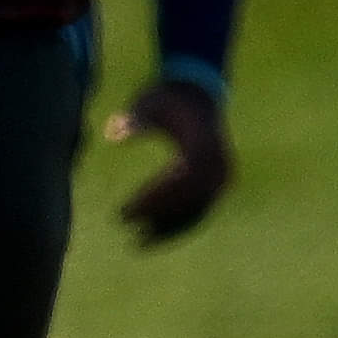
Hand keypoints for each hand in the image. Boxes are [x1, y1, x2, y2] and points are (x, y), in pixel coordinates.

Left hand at [103, 75, 237, 245]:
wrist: (199, 94)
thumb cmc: (167, 99)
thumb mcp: (148, 103)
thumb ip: (133, 119)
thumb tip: (113, 133)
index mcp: (202, 146)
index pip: (177, 182)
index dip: (152, 200)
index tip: (125, 212)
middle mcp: (219, 164)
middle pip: (188, 201)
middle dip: (158, 218)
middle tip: (128, 231)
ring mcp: (224, 176)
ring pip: (197, 210)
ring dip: (169, 229)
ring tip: (139, 244)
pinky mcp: (221, 183)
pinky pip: (202, 209)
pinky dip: (179, 224)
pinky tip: (154, 236)